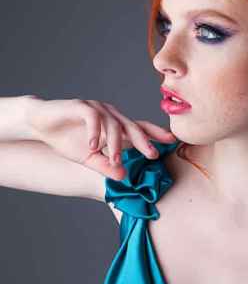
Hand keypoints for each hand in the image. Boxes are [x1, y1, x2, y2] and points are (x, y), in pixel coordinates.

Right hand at [24, 95, 177, 180]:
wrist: (40, 124)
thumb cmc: (67, 139)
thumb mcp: (89, 158)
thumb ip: (106, 166)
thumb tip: (123, 177)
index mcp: (116, 125)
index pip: (140, 128)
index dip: (156, 134)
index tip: (172, 141)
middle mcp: (111, 115)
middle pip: (132, 126)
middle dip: (144, 141)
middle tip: (152, 155)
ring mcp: (97, 108)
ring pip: (114, 125)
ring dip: (115, 144)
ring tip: (114, 160)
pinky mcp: (81, 106)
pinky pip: (93, 117)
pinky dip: (95, 131)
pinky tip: (94, 145)